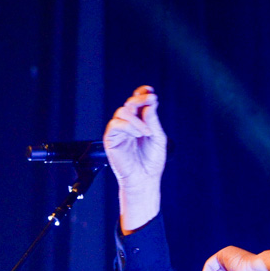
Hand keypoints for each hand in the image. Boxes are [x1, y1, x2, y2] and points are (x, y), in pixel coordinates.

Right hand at [103, 85, 166, 231]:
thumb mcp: (158, 138)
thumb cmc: (151, 162)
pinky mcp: (111, 139)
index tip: (150, 91)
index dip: (142, 94)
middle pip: (129, 103)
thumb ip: (153, 121)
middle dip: (140, 99)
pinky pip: (115, 124)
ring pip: (122, 112)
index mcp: (140, 122)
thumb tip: (150, 104)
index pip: (138, 103)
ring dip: (136, 118)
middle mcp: (129, 124)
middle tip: (150, 99)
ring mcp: (119, 131)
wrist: (144, 179)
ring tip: (146, 132)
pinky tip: (137, 134)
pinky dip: (127, 126)